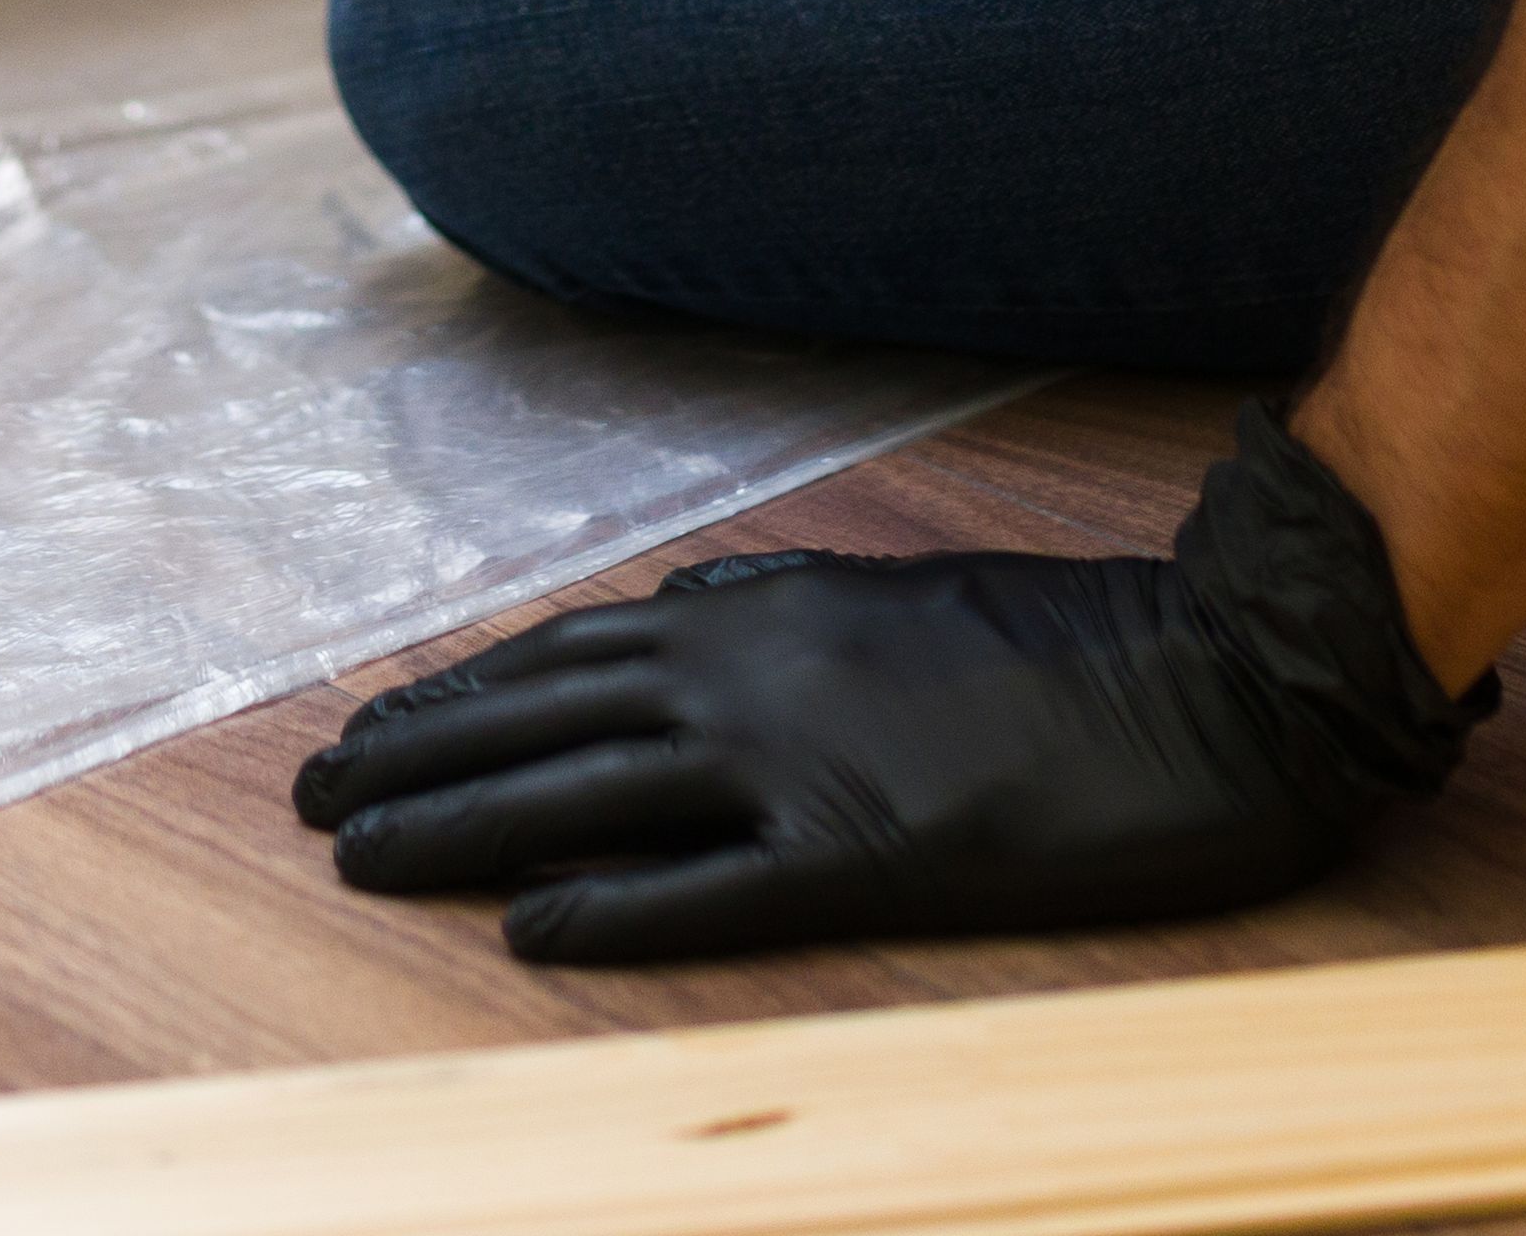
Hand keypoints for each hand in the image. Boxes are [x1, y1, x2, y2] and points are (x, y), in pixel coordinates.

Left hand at [291, 405, 1484, 962]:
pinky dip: (609, 909)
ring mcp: (804, 762)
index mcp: (766, 608)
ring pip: (586, 793)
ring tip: (360, 855)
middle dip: (416, 757)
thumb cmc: (1067, 638)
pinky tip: (528, 936)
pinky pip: (708, 889)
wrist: (1213, 678)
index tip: (371, 724)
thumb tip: (683, 597)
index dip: (460, 693)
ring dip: (461, 826)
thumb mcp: (897, 590)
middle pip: (543, 717)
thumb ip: (782, 596)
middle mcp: (756, 671)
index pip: (570, 652)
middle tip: (312, 797)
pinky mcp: (866, 857)